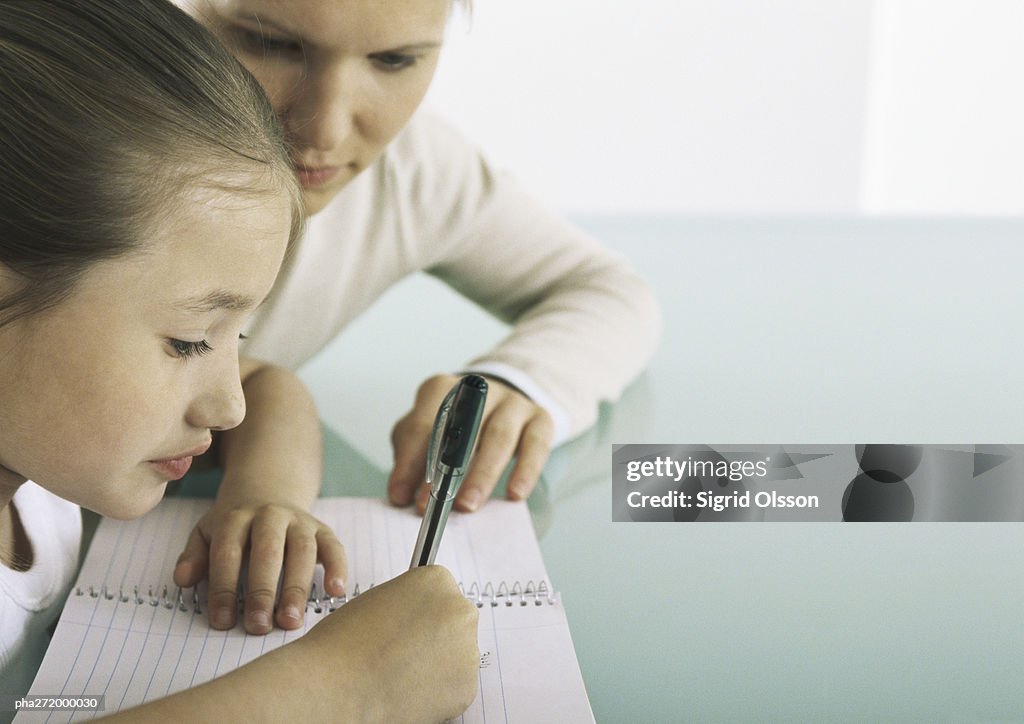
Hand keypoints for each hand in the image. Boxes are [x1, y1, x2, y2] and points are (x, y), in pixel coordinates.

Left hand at [172, 503, 346, 634]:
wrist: (268, 491)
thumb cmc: (234, 527)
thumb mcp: (207, 534)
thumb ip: (194, 556)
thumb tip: (182, 579)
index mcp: (236, 517)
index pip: (228, 553)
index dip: (224, 587)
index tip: (222, 621)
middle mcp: (269, 515)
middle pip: (267, 551)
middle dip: (262, 591)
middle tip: (258, 626)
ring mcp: (299, 521)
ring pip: (301, 550)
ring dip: (296, 587)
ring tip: (290, 621)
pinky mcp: (322, 529)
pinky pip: (333, 546)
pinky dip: (337, 567)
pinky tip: (335, 591)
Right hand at [302, 565, 478, 722]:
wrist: (337, 687)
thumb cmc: (345, 642)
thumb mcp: (379, 598)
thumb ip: (408, 602)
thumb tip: (419, 615)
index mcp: (437, 580)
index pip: (440, 592)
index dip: (421, 611)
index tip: (410, 623)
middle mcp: (460, 611)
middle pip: (455, 621)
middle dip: (436, 636)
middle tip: (405, 651)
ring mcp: (468, 651)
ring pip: (456, 656)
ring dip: (437, 663)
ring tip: (400, 673)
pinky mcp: (466, 688)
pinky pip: (455, 687)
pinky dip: (437, 692)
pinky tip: (407, 690)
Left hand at [387, 373, 554, 512]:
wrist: (502, 402)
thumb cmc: (457, 424)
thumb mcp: (426, 432)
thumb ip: (410, 459)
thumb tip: (401, 495)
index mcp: (443, 390)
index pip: (423, 425)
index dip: (411, 464)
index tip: (403, 497)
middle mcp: (479, 391)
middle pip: (464, 429)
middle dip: (450, 470)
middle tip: (438, 504)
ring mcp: (513, 402)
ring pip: (499, 437)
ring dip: (482, 474)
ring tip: (468, 505)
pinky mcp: (540, 418)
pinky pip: (535, 445)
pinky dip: (525, 471)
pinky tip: (514, 495)